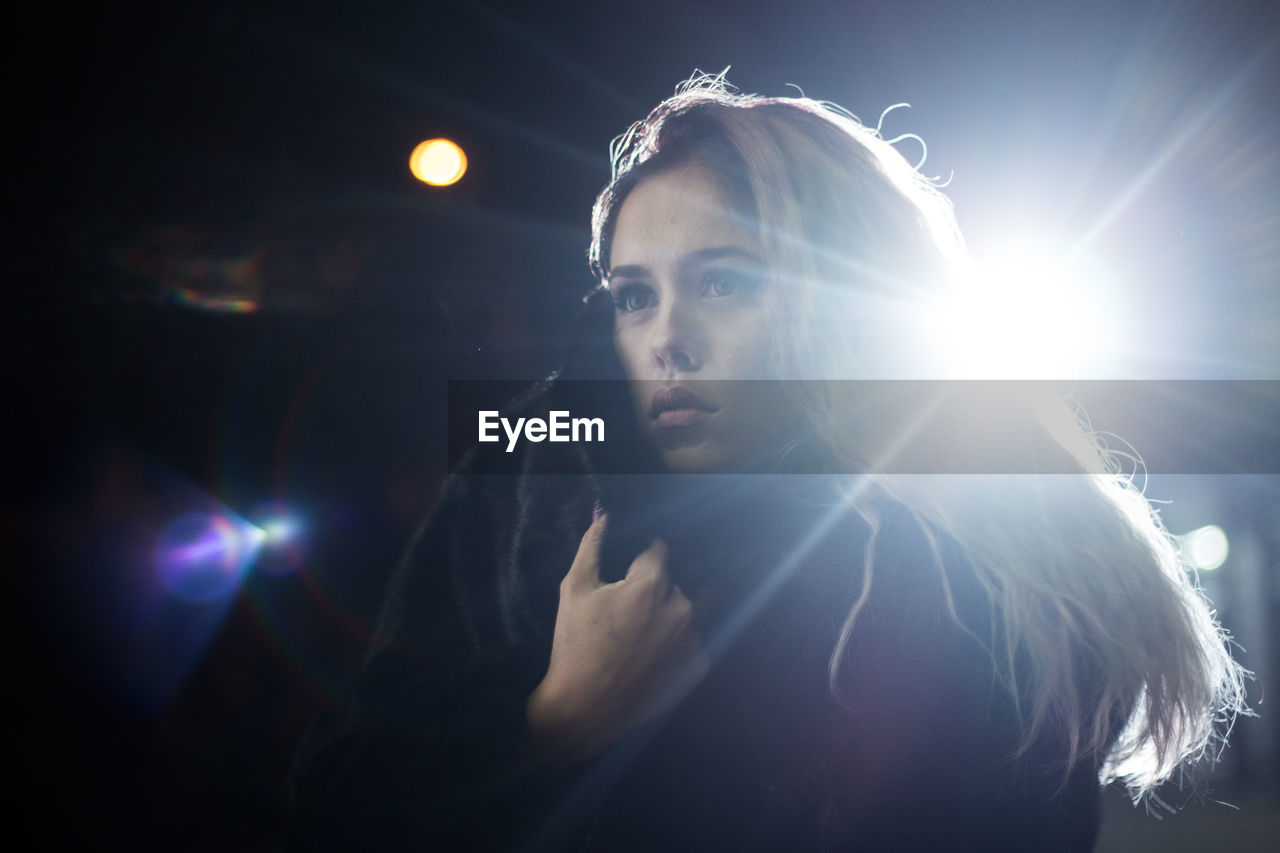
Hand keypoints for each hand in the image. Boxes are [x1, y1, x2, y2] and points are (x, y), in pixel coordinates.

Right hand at [527, 515, 706, 761]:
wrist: (586, 709)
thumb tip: (603, 517)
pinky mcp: (698, 666)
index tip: (629, 574)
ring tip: (639, 637)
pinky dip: (676, 643)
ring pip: (685, 611)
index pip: (657, 553)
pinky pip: (691, 641)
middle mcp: (681, 608)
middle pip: (671, 583)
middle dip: (653, 590)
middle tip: (626, 614)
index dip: (640, 562)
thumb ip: (591, 547)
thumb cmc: (575, 646)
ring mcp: (693, 639)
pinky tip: (651, 657)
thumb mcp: (573, 590)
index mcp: (651, 585)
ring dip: (668, 615)